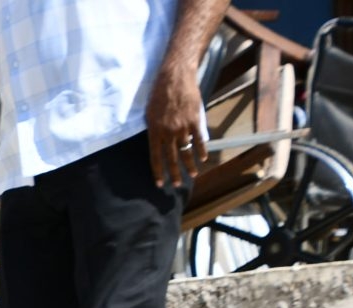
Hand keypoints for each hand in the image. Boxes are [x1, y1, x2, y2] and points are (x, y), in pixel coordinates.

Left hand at [146, 66, 207, 188]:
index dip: (158, 172)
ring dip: (190, 165)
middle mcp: (168, 132)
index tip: (160, 183)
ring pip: (187, 151)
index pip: (155, 158)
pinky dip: (202, 149)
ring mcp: (182, 127)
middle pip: (172, 158)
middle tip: (178, 184)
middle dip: (175, 173)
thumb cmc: (158, 94)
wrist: (175, 78)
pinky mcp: (195, 120)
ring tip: (193, 174)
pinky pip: (199, 139)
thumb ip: (153, 130)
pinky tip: (203, 158)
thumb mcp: (149, 114)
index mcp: (154, 132)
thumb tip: (156, 144)